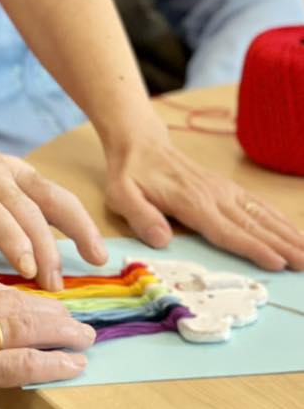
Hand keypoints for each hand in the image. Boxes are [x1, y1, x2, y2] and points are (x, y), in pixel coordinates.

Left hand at [0, 145, 107, 291]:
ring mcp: (8, 167)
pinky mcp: (23, 171)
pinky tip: (90, 245)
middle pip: (26, 208)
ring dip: (78, 227)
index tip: (30, 274)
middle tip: (55, 287)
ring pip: (51, 195)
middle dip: (46, 248)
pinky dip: (75, 218)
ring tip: (97, 260)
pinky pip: (54, 194)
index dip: (14, 241)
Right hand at [0, 279, 94, 408]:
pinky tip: (74, 364)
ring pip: (26, 325)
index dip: (15, 296)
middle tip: (71, 317)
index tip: (35, 304)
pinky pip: (27, 361)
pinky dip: (55, 362)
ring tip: (84, 336)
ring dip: (61, 331)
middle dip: (46, 309)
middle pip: (10, 300)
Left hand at [103, 131, 303, 270]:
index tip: (276, 263)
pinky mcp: (228, 189)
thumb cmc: (130, 175)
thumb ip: (142, 217)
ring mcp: (224, 191)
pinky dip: (279, 220)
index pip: (227, 230)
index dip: (253, 248)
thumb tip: (162, 240)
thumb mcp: (122, 195)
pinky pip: (259, 205)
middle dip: (283, 246)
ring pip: (262, 216)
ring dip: (288, 234)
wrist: (142, 145)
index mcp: (191, 202)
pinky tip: (294, 232)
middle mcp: (215, 196)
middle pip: (254, 226)